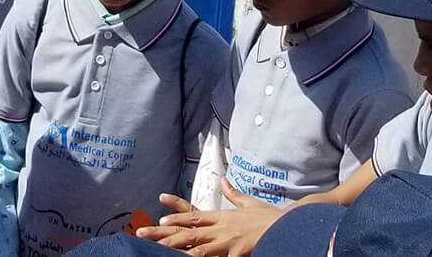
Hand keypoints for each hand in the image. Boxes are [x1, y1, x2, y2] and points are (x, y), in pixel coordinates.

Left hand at [136, 185, 282, 256]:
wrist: (288, 226)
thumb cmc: (269, 218)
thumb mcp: (249, 203)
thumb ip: (233, 194)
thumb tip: (224, 181)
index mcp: (222, 216)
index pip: (194, 214)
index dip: (177, 215)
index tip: (160, 215)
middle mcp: (220, 228)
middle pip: (188, 230)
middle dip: (164, 234)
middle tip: (143, 234)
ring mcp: (227, 242)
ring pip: (196, 247)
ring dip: (176, 249)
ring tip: (158, 250)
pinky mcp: (236, 253)